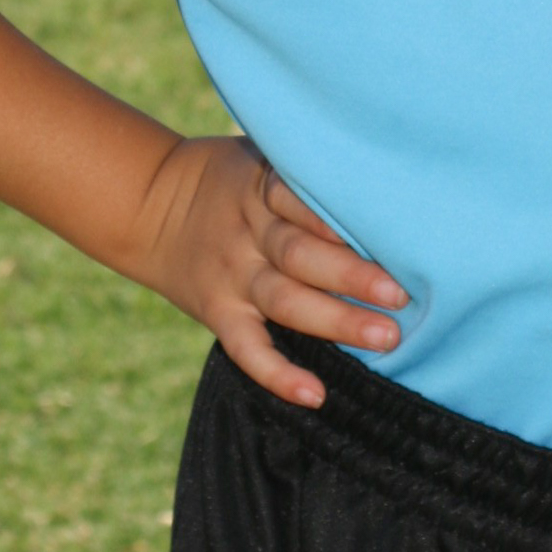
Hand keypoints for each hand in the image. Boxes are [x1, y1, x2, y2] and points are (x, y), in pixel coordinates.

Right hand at [136, 136, 407, 406]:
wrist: (149, 204)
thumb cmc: (230, 179)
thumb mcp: (260, 156)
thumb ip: (305, 172)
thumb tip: (384, 177)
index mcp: (260, 189)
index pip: (302, 200)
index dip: (341, 218)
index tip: (394, 233)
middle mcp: (247, 234)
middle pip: (300, 255)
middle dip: (352, 276)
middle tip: (402, 295)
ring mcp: (231, 277)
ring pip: (284, 301)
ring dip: (335, 321)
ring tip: (385, 337)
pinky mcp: (217, 313)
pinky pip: (246, 348)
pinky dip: (277, 374)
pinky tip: (314, 395)